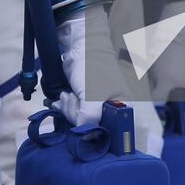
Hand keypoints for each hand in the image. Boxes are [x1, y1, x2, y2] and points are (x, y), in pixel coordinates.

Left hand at [55, 5, 127, 126]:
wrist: (80, 46)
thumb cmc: (92, 68)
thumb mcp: (92, 95)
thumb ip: (89, 118)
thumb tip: (83, 137)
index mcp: (123, 109)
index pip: (112, 134)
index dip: (96, 132)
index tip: (83, 122)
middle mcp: (111, 111)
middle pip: (92, 129)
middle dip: (76, 115)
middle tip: (72, 97)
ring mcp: (96, 107)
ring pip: (79, 123)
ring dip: (68, 109)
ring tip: (67, 94)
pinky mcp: (83, 103)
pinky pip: (72, 115)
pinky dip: (64, 107)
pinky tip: (61, 98)